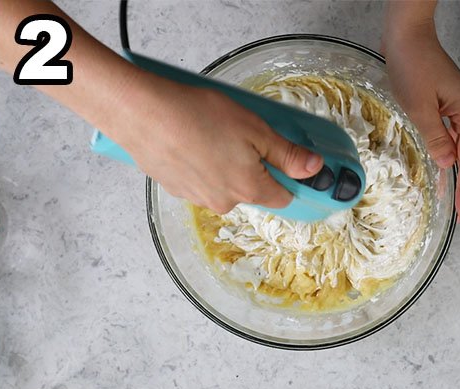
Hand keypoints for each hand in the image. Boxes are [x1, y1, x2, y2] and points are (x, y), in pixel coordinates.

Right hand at [108, 77, 323, 213]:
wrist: (145, 116)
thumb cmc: (198, 116)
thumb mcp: (256, 128)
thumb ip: (287, 154)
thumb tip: (314, 169)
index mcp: (248, 189)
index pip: (282, 198)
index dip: (290, 178)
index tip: (289, 160)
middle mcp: (223, 202)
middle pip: (249, 189)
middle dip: (251, 165)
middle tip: (241, 133)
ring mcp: (196, 197)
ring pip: (221, 184)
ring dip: (222, 164)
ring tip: (211, 132)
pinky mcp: (174, 188)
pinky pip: (197, 179)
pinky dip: (198, 163)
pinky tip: (191, 139)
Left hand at [383, 16, 459, 217]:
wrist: (407, 37)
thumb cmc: (412, 68)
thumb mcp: (419, 108)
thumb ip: (435, 138)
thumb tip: (447, 164)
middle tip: (458, 212)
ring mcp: (459, 108)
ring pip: (459, 147)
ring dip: (454, 171)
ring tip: (450, 197)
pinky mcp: (446, 104)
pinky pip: (449, 136)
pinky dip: (445, 153)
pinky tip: (438, 167)